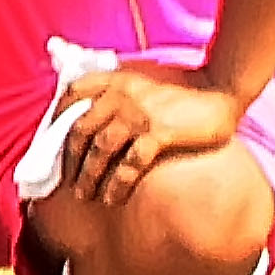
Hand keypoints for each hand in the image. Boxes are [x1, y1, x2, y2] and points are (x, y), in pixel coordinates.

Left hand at [43, 61, 250, 205]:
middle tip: (67, 180)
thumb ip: (119, 86)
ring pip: (100, 149)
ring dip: (88, 176)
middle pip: (81, 129)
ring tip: (85, 195)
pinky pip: (129, 164)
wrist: (223, 85)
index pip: (72, 95)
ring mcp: (139, 113)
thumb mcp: (144, 76)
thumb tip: (97, 109)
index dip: (57, 119)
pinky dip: (117, 184)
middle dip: (70, 158)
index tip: (51, 142)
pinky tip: (112, 198)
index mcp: (115, 78)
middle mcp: (121, 94)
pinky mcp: (159, 133)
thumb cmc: (185, 84)